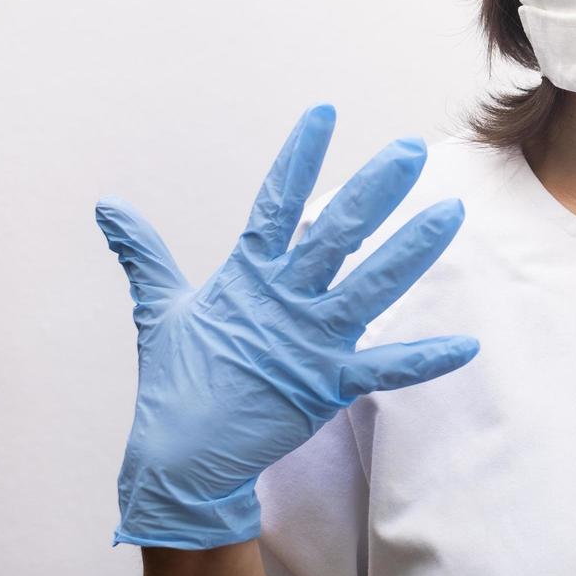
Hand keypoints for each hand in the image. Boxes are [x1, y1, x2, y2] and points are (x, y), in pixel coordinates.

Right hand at [95, 105, 478, 549]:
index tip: (325, 113)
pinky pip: (386, 369)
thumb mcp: (160, 308)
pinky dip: (426, 358)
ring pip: (372, 285)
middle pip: (336, 232)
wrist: (180, 461)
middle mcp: (283, 300)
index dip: (300, 156)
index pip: (276, 202)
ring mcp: (309, 341)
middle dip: (376, 189)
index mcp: (246, 276)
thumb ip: (145, 254)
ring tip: (451, 213)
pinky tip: (466, 345)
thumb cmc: (176, 382)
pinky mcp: (328, 385)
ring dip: (413, 249)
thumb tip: (109, 207)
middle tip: (410, 150)